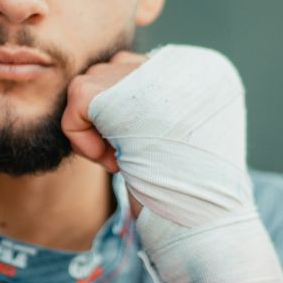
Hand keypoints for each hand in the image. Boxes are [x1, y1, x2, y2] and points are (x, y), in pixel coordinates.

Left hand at [72, 45, 282, 282]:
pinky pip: (75, 101)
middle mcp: (184, 61)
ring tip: (126, 160)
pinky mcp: (115, 90)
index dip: (134, 114)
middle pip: (114, 73)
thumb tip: (112, 82)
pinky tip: (112, 162)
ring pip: (92, 83)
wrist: (202, 222)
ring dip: (98, 127)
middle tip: (133, 158)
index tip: (152, 150)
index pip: (144, 71)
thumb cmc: (194, 192)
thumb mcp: (184, 133)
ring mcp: (149, 71)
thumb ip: (158, 101)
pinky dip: (81, 135)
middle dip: (111, 118)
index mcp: (206, 70)